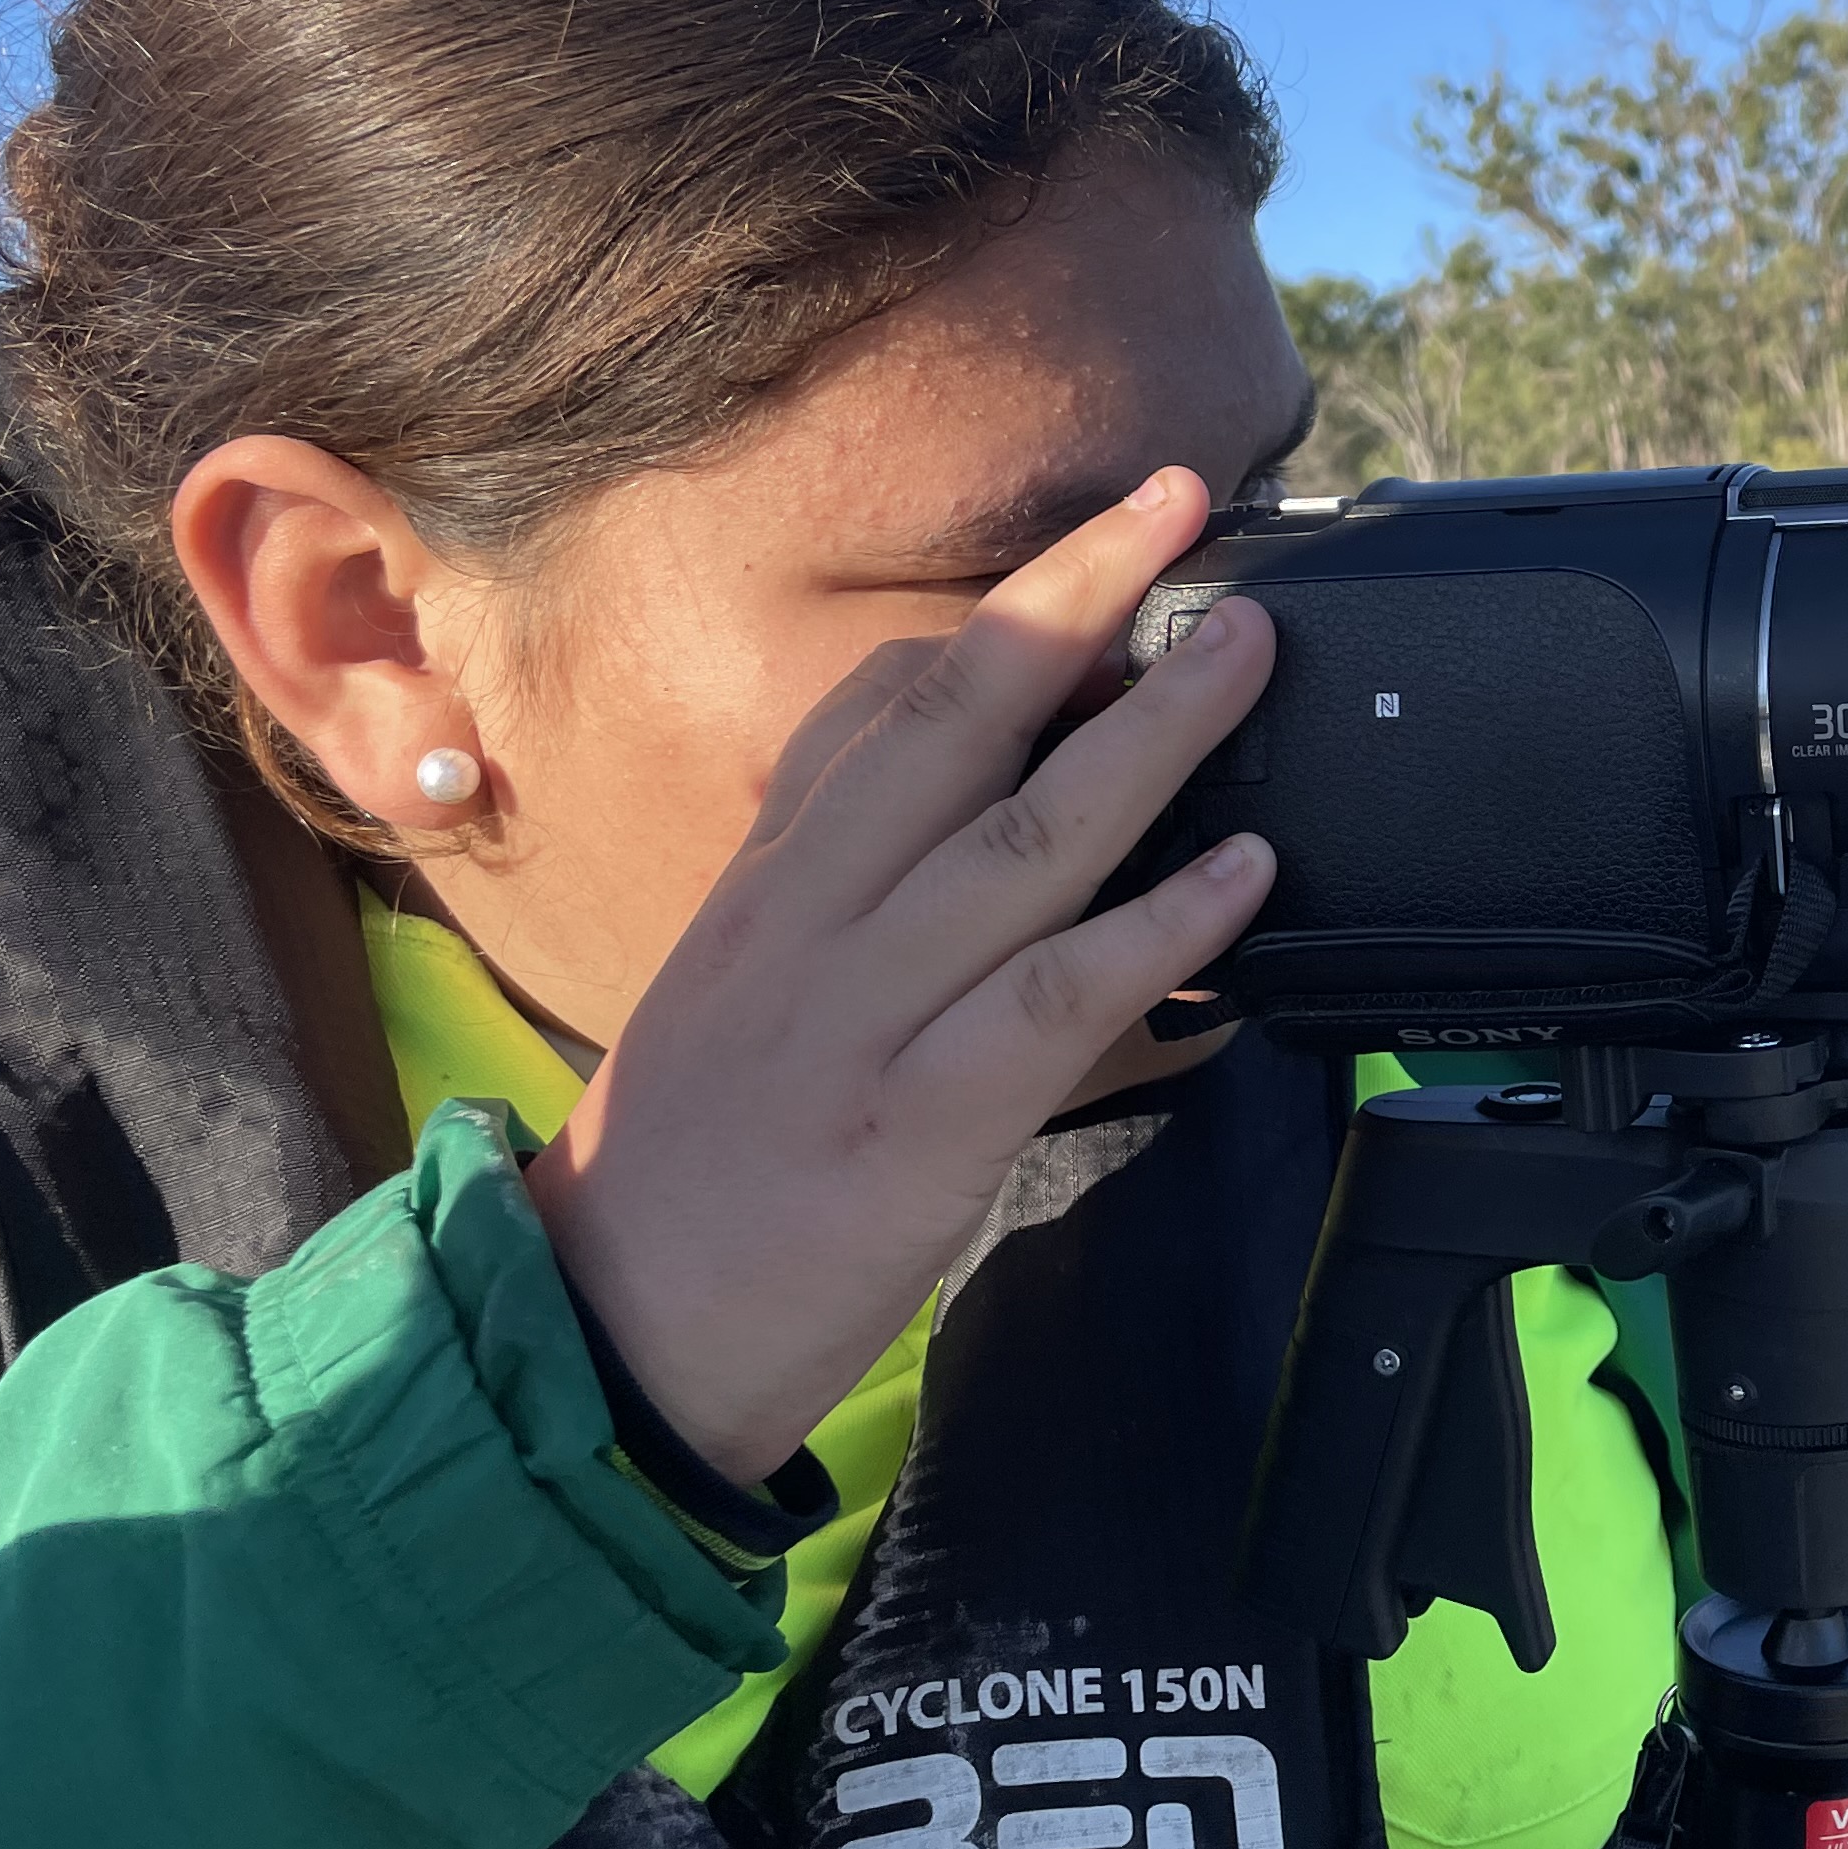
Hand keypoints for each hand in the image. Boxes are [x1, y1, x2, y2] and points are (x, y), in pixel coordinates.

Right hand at [530, 465, 1274, 1477]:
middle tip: (1176, 501)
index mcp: (763, 899)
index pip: (869, 718)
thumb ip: (830, 923)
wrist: (599, 1347)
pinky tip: (1243, 876)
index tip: (1096, 547)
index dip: (990, 624)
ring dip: (1154, 730)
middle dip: (1071, 597)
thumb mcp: (735, 1015)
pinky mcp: (917, 1124)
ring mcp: (862, 1017)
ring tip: (1248, 653)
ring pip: (1027, 836)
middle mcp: (807, 929)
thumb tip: (954, 850)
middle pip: (951, 724)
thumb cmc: (686, 1192)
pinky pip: (1055, 997)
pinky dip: (1160, 926)